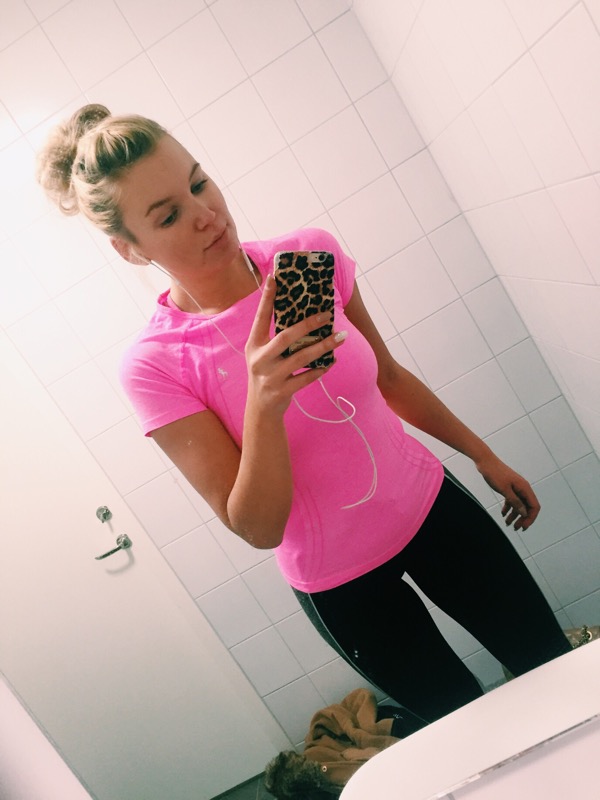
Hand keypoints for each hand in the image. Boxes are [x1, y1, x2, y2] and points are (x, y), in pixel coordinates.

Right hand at [245, 274, 346, 414]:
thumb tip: (304, 316)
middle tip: (327, 314)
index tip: (274, 277)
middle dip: (308, 324)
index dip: (267, 298)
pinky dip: (320, 369)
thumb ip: (276, 338)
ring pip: (301, 357)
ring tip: (340, 338)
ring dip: (323, 346)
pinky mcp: (281, 391)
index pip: (261, 317)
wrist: (260, 410)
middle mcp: (259, 359)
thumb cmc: (266, 375)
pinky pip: (306, 378)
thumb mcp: (263, 355)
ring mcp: (270, 377)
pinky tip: (332, 362)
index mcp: (253, 345)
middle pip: (285, 336)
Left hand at [476, 455, 540, 531]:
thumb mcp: (505, 490)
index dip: (531, 518)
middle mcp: (522, 488)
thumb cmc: (494, 473)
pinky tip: (503, 514)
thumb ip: (515, 502)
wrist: (485, 461)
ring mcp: (516, 487)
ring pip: (518, 504)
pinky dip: (508, 508)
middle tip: (515, 528)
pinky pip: (511, 500)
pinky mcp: (508, 487)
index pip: (534, 506)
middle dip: (522, 519)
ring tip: (507, 524)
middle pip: (527, 507)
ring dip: (514, 515)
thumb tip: (524, 513)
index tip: (523, 527)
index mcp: (525, 488)